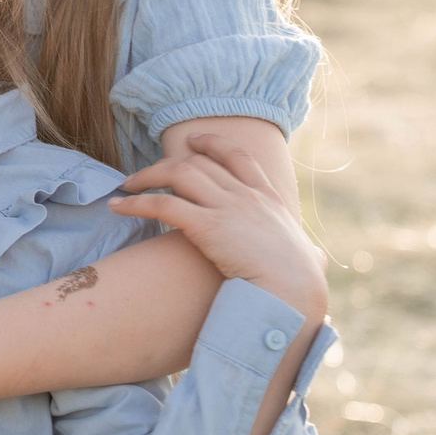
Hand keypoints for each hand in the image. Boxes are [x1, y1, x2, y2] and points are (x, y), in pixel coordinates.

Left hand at [112, 132, 328, 319]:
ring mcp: (228, 209)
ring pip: (179, 174)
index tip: (193, 140)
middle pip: (199, 163)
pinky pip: (163, 204)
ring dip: (146, 177)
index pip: (238, 157)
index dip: (213, 144)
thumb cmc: (299, 285)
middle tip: (141, 173)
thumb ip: (306, 253)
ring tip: (124, 187)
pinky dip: (136, 202)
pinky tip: (118, 207)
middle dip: (166, 163)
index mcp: (269, 199)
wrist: (294, 295)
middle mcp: (247, 197)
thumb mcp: (306, 257)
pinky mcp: (209, 227)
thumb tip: (317, 260)